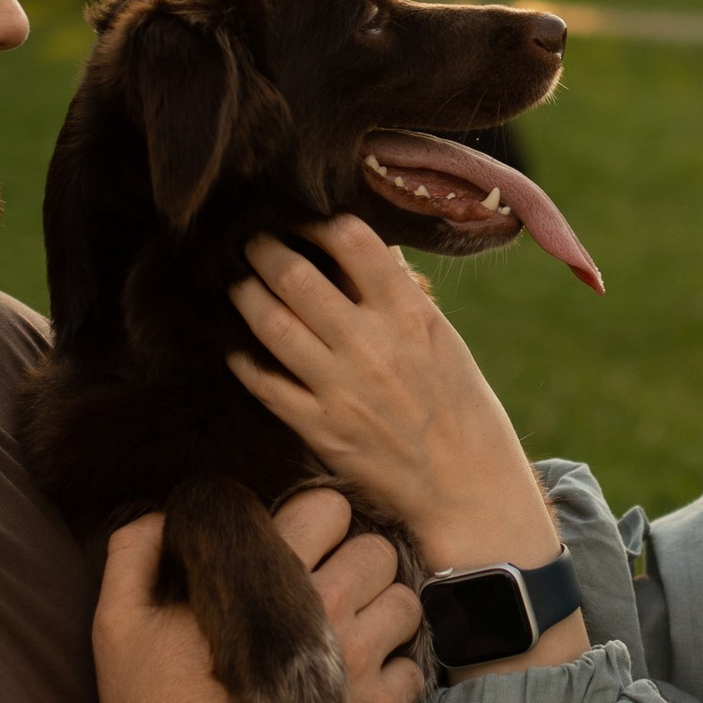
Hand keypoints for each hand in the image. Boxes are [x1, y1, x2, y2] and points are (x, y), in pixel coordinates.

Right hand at [91, 489, 422, 702]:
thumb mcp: (118, 627)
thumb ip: (133, 555)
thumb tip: (159, 515)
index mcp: (268, 581)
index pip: (329, 507)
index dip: (317, 518)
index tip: (300, 544)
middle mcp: (325, 613)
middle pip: (377, 550)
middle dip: (354, 560)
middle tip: (328, 588)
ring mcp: (358, 666)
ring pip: (405, 604)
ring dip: (381, 611)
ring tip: (350, 633)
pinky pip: (414, 669)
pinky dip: (394, 671)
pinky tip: (359, 684)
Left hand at [228, 219, 555, 574]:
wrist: (466, 486)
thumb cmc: (458, 404)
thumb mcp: (440, 337)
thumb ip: (398, 295)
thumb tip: (361, 249)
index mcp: (409, 314)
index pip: (352, 241)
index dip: (316, 220)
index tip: (301, 216)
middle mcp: (372, 346)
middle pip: (296, 277)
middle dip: (263, 249)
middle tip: (250, 240)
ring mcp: (341, 389)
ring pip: (270, 324)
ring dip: (244, 295)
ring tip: (237, 283)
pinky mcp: (320, 429)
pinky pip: (264, 383)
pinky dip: (243, 359)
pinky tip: (236, 347)